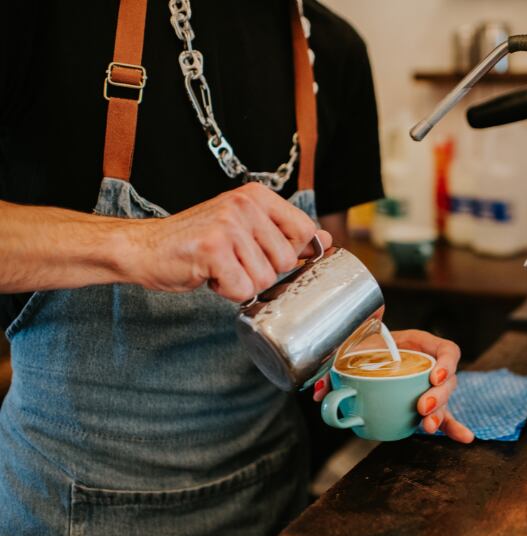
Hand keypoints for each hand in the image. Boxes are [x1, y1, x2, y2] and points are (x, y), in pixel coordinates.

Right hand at [125, 182, 331, 301]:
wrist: (144, 248)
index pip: (304, 230)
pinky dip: (226, 291)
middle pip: (286, 260)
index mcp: (257, 196)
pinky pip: (242, 289)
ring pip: (265, 279)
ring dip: (242, 283)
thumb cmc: (196, 241)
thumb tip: (325, 240)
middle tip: (234, 261)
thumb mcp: (244, 227)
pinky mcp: (214, 250)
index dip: (292, 253)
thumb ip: (283, 232)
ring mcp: (229, 226)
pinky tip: (209, 275)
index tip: (266, 255)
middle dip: (262, 272)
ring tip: (219, 267)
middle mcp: (245, 205)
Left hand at [313, 329, 473, 443]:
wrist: (358, 354)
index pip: (446, 349)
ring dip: (441, 414)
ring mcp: (428, 385)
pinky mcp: (425, 404)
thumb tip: (321, 391)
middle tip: (421, 407)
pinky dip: (453, 427)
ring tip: (428, 426)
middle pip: (448, 379)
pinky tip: (464, 438)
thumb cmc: (360, 346)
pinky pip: (443, 416)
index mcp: (418, 344)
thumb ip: (335, 367)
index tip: (434, 375)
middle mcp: (428, 364)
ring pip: (445, 400)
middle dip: (438, 396)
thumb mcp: (350, 349)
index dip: (446, 362)